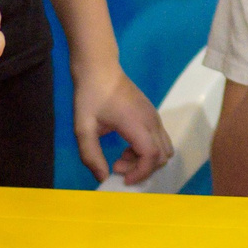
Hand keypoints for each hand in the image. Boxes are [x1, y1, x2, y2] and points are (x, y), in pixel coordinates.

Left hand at [75, 63, 170, 185]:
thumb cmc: (90, 96)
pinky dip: (147, 150)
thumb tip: (103, 178)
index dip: (140, 173)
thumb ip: (90, 155)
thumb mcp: (83, 127)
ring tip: (123, 156)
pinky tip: (127, 146)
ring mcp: (155, 117)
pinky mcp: (152, 115)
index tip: (121, 178)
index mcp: (136, 123)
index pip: (151, 155)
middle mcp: (151, 121)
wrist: (100, 68)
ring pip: (164, 148)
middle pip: (162, 156)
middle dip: (142, 168)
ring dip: (147, 160)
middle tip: (117, 165)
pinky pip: (160, 139)